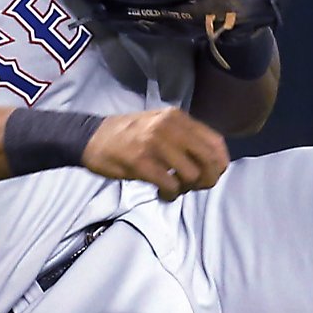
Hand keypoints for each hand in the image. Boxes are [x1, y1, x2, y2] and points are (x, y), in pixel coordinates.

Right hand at [82, 106, 229, 198]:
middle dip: (208, 179)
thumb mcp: (160, 125)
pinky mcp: (141, 162)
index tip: (213, 174)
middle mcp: (170, 127)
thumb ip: (184, 137)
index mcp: (177, 118)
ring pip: (192, 175)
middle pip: (210, 160)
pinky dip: (171, 195)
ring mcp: (155, 144)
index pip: (215, 142)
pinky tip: (163, 193)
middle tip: (195, 186)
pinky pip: (170, 185)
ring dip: (186, 188)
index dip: (220, 163)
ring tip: (174, 189)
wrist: (91, 137)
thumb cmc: (129, 135)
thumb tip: (211, 161)